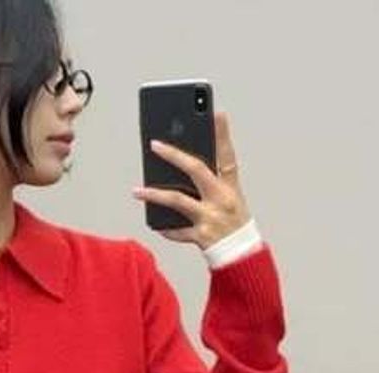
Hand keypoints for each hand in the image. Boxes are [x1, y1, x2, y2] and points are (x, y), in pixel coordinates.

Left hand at [131, 110, 250, 248]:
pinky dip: (166, 228)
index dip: (223, 134)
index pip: (227, 155)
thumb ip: (210, 183)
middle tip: (154, 144)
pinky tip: (154, 223)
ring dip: (154, 195)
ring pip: (178, 200)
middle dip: (174, 155)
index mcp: (231, 187)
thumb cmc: (232, 222)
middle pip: (196, 170)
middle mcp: (222, 199)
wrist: (242, 254)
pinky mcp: (202, 236)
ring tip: (136, 190)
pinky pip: (177, 230)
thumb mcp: (229, 199)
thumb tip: (180, 168)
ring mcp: (212, 218)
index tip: (216, 113)